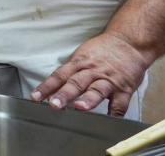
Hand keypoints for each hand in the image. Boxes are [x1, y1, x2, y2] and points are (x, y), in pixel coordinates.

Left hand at [31, 32, 151, 116]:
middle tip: (54, 105)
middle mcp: (92, 71)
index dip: (47, 86)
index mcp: (79, 63)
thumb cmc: (103, 50)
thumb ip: (70, 72)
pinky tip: (109, 121)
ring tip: (79, 107)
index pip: (59, 75)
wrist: (129, 42)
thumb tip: (52, 89)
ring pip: (97, 90)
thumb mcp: (83, 56)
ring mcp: (109, 80)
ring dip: (88, 100)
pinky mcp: (125, 88)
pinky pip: (120, 103)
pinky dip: (115, 113)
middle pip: (76, 83)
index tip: (35, 98)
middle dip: (64, 94)